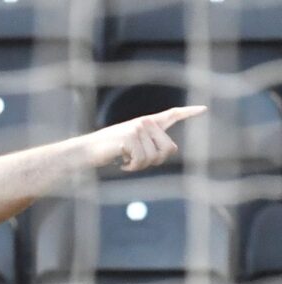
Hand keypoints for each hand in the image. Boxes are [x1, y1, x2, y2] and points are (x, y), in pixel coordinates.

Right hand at [86, 105, 207, 171]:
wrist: (87, 151)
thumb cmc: (109, 151)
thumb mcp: (132, 146)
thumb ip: (151, 146)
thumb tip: (172, 150)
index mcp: (146, 123)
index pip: (171, 115)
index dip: (188, 113)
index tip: (204, 109)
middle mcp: (145, 122)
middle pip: (169, 149)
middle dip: (156, 161)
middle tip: (137, 162)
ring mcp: (138, 128)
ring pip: (155, 158)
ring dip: (140, 166)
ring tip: (126, 161)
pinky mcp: (130, 137)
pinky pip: (142, 161)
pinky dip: (132, 167)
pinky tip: (121, 163)